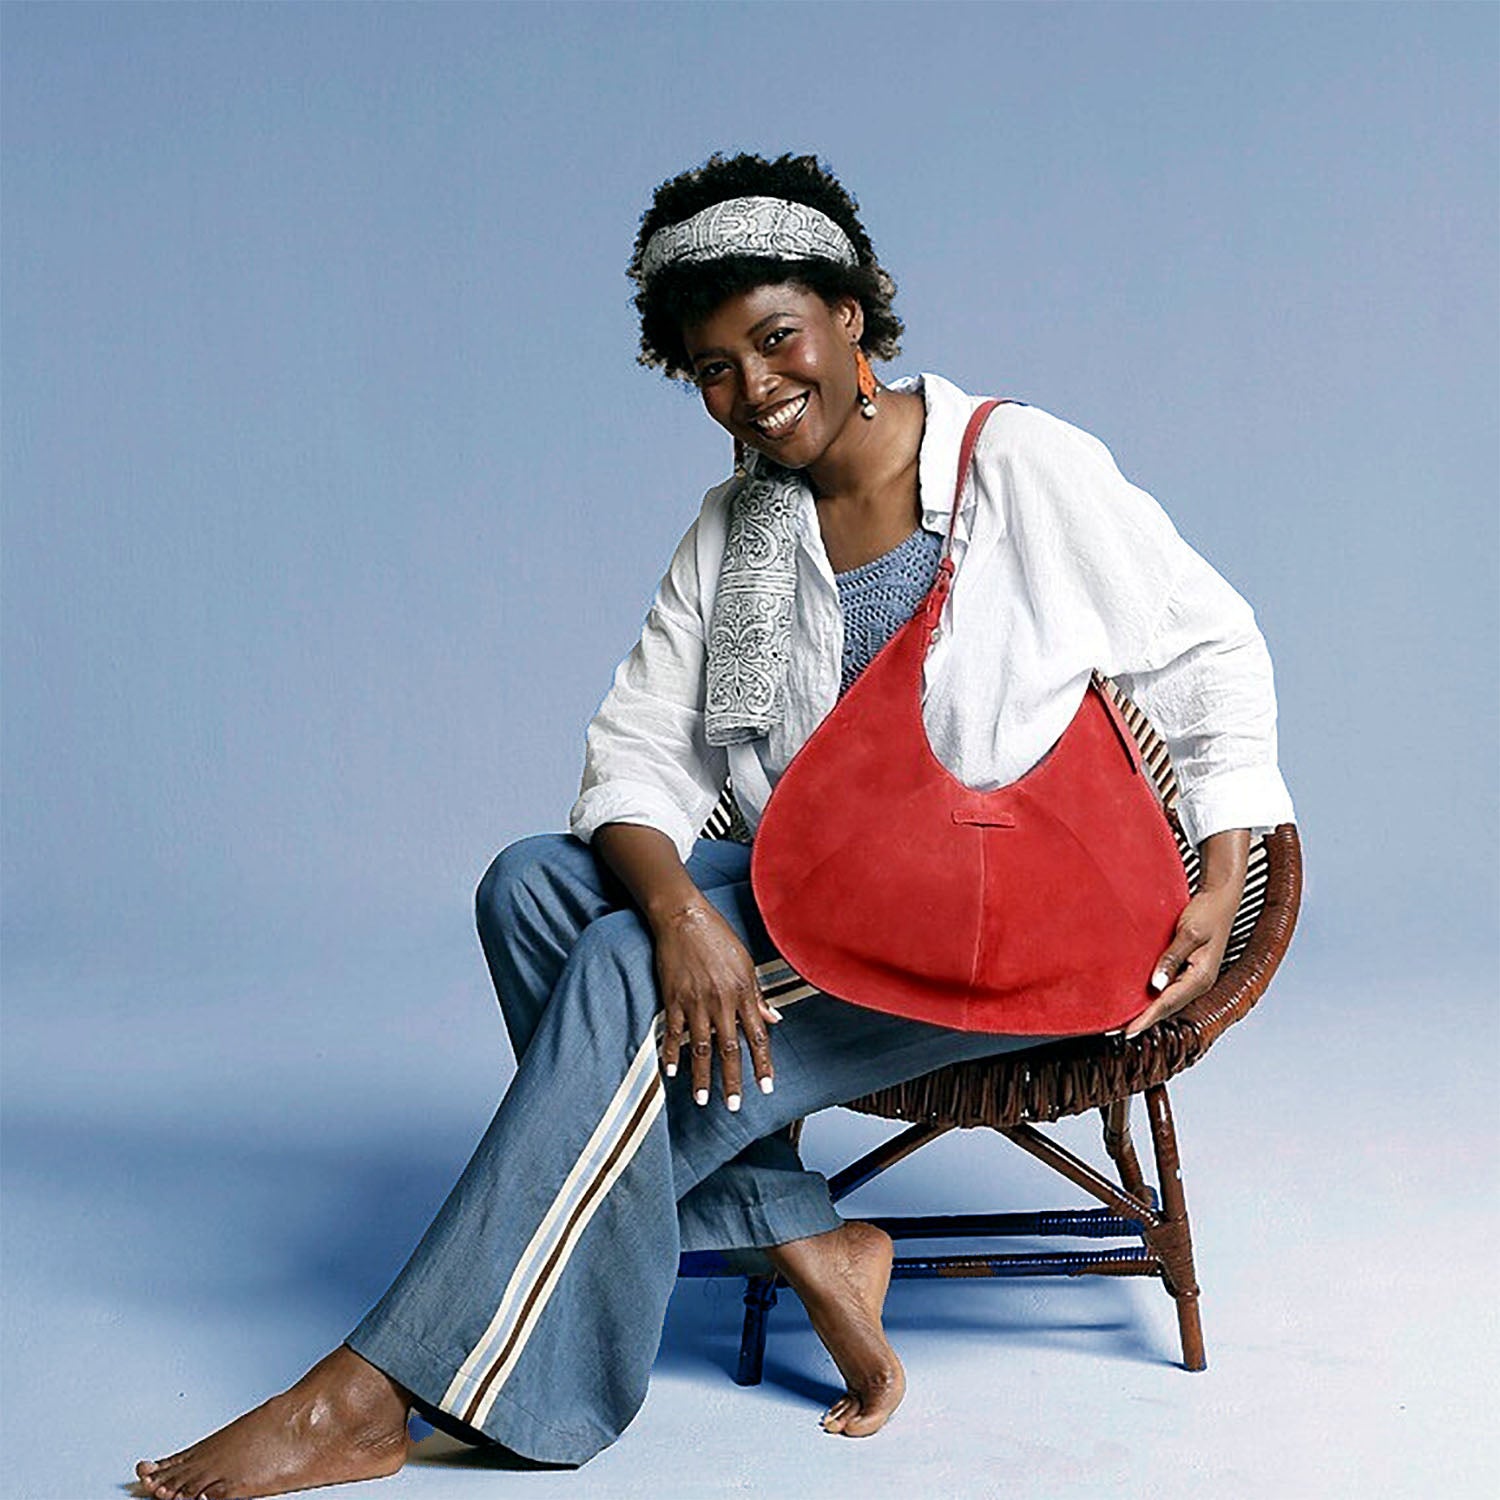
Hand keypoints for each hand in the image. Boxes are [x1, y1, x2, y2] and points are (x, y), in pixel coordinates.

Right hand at [651, 900, 780, 1109]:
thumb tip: (774, 1020)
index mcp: (742, 993)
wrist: (684, 918)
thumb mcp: (746, 963)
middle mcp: (721, 1001)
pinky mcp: (673, 998)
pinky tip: (671, 1072)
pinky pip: (674, 1032)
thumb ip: (758, 996)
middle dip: (732, 1081)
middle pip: (729, 1049)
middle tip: (732, 1106)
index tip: (766, 1087)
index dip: (762, 1064)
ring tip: (701, 1099)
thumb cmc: (718, 936)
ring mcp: (695, 1002)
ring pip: (700, 1047)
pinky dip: (672, 1053)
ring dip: (701, 1076)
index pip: (757, 1036)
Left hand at [1124, 828, 1250, 1037]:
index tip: (1126, 1032)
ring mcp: (1195, 978)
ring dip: (1147, 1011)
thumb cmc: (1207, 912)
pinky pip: (1169, 990)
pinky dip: (1153, 997)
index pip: (1168, 1003)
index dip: (1146, 1019)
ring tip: (1122, 1020)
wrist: (1221, 898)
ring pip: (1168, 1000)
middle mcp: (1199, 982)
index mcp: (1201, 977)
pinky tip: (1138, 999)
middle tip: (1114, 1030)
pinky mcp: (1189, 970)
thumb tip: (1156, 985)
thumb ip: (1172, 958)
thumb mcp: (1189, 932)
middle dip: (1143, 1020)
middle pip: (1167, 1007)